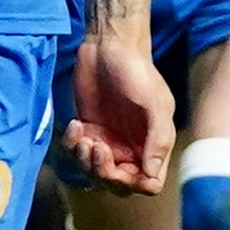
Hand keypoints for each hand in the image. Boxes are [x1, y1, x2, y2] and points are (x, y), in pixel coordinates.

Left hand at [64, 32, 175, 194]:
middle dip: (104, 173)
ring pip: (93, 172)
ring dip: (84, 161)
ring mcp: (108, 139)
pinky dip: (71, 144)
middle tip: (97, 148)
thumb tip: (152, 174)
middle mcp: (131, 147)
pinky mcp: (87, 129)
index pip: (148, 183)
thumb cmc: (137, 71)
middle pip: (118, 183)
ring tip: (84, 137)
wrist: (109, 45)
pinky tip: (75, 124)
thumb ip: (158, 139)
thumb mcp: (155, 103)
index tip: (120, 166)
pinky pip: (75, 152)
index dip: (134, 183)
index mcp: (152, 144)